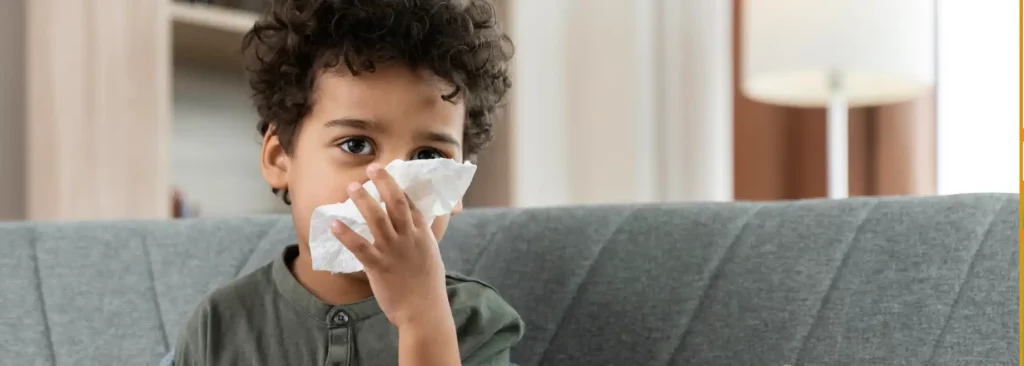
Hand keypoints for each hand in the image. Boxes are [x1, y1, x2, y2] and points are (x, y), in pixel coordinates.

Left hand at [331, 163, 451, 328]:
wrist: (425, 311)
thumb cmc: (428, 287)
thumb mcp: (431, 257)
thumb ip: (422, 240)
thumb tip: (417, 230)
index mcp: (422, 235)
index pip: (411, 204)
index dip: (399, 186)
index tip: (388, 173)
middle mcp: (409, 238)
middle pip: (396, 203)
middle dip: (383, 182)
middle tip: (371, 167)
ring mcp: (393, 251)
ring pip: (376, 219)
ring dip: (362, 200)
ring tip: (351, 187)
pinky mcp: (379, 267)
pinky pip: (359, 246)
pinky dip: (346, 234)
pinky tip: (334, 224)